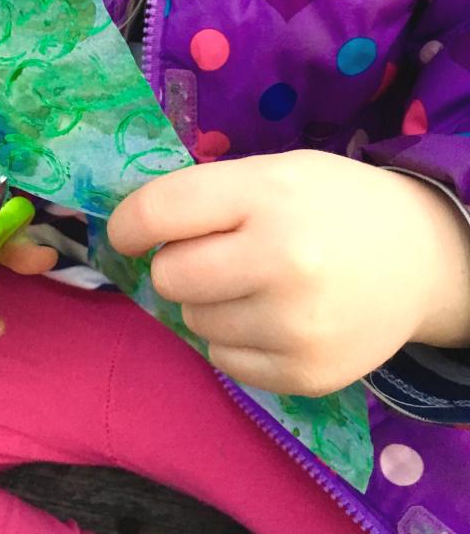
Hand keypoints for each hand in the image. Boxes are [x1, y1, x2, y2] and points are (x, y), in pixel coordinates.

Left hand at [108, 150, 469, 396]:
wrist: (420, 258)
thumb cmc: (331, 204)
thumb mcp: (272, 173)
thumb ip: (205, 195)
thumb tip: (131, 228)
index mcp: (268, 195)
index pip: (161, 211)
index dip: (129, 223)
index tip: (126, 232)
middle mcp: (284, 261)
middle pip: (170, 277)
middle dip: (177, 264)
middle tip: (212, 255)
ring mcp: (298, 325)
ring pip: (193, 322)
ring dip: (208, 303)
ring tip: (254, 284)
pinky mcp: (307, 374)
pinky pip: (223, 360)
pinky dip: (234, 339)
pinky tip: (272, 316)